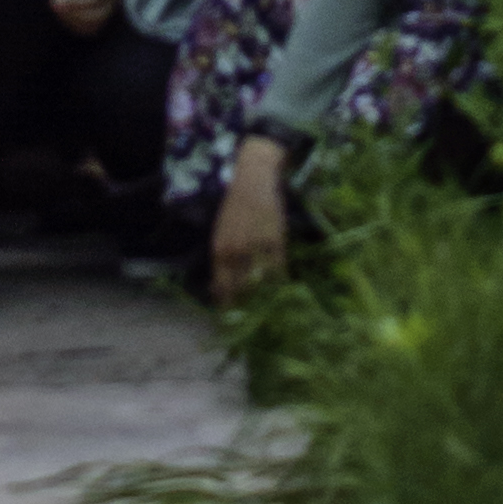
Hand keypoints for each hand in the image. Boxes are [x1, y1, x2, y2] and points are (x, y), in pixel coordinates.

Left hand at [208, 134, 294, 306]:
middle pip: (242, 293)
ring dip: (265, 302)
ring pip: (262, 286)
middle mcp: (236, 254)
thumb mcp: (222, 234)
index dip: (229, 310)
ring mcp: (256, 249)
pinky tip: (282, 296)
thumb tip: (223, 289)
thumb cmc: (235, 206)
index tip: (234, 323)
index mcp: (220, 252)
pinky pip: (278, 273)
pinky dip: (279, 287)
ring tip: (270, 315)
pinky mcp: (276, 243)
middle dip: (247, 311)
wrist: (253, 178)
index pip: (223, 290)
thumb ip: (224, 261)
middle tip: (254, 325)